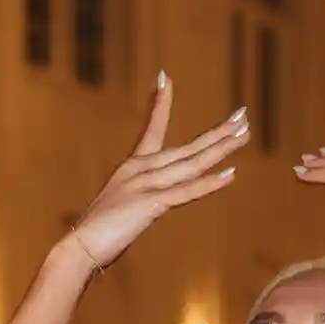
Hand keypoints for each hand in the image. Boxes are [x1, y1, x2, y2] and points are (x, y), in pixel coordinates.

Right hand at [70, 79, 249, 270]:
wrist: (79, 246)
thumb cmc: (99, 233)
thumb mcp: (124, 208)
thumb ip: (143, 199)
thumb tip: (155, 202)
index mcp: (132, 167)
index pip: (151, 128)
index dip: (161, 104)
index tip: (165, 77)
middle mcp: (140, 169)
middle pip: (187, 147)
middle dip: (218, 132)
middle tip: (243, 115)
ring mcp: (145, 184)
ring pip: (192, 163)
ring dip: (221, 148)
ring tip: (245, 134)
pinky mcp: (150, 204)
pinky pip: (185, 192)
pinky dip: (208, 183)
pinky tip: (230, 173)